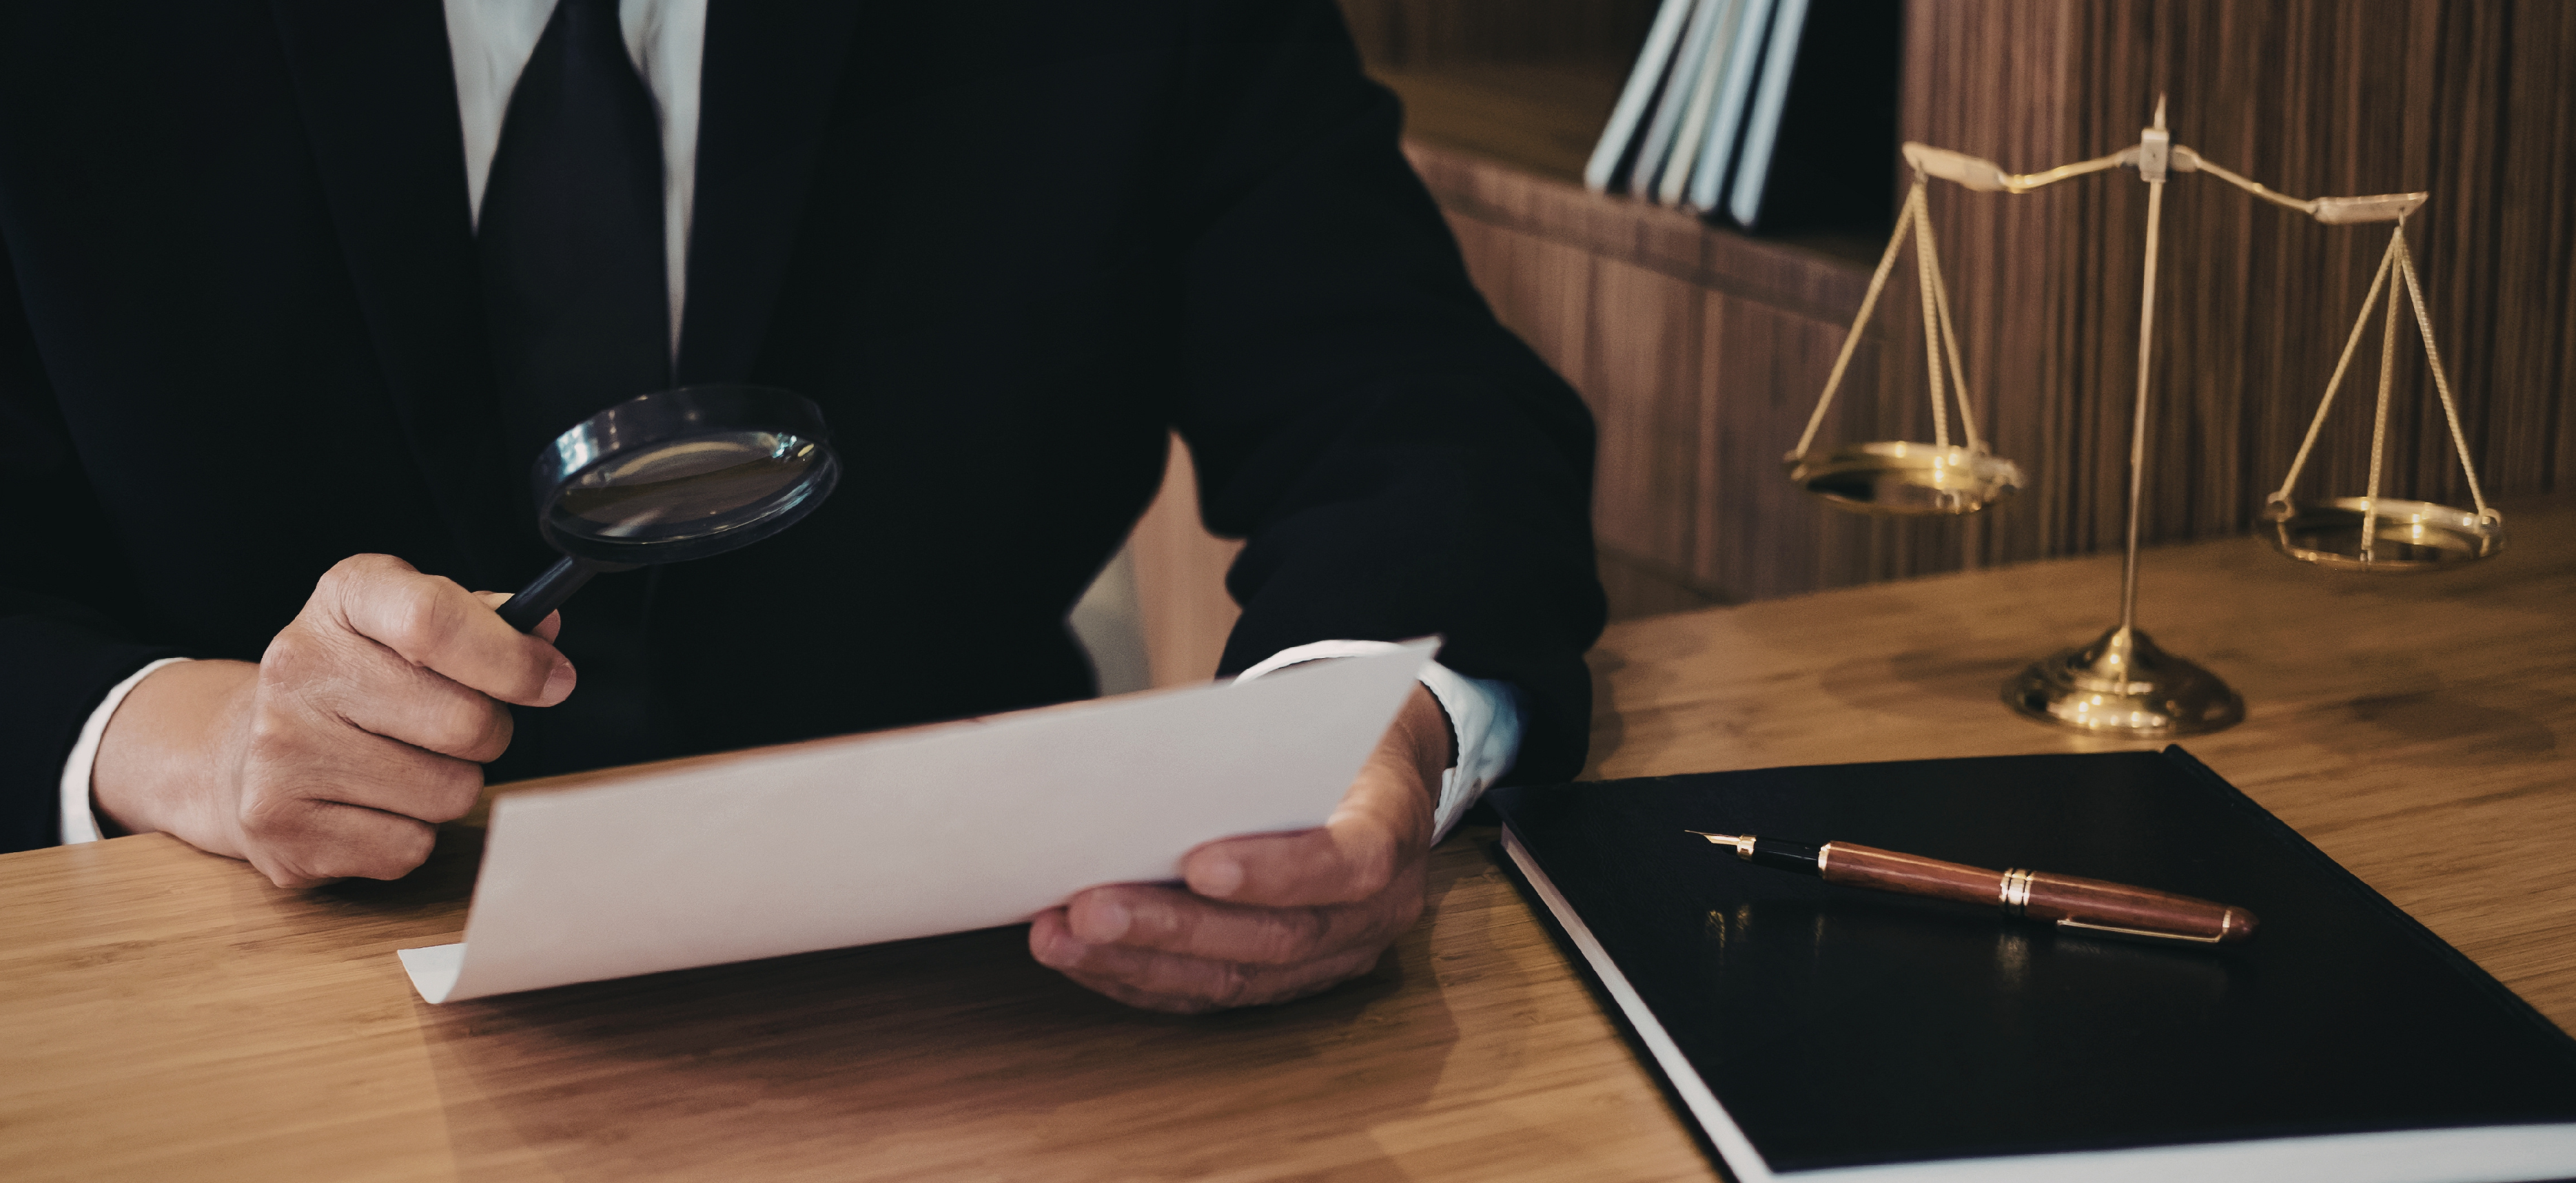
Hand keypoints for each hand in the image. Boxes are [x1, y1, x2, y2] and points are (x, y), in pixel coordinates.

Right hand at [92, 554, 574, 886]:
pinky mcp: (280, 827)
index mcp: (342, 599)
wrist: (239, 753)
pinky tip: (369, 806)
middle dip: (487, 733)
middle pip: (464, 721)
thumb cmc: (354, 683)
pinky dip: (409, 835)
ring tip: (402, 765)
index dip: (513, 659)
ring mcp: (280, 752)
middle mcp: (297, 667)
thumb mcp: (408, 626)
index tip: (552, 680)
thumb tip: (545, 633)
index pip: (435, 620)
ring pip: (448, 793)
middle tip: (455, 728)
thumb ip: (484, 622)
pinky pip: (409, 847)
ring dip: (450, 787)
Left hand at [1028, 683, 1450, 1012]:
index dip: (1274, 872)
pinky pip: (1212, 993)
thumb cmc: (1323, 738)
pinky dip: (1140, 978)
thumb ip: (1238, 741)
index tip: (1198, 864)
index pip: (1347, 865)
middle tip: (1088, 908)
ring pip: (1235, 979)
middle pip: (1275, 938)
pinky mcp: (1287, 982)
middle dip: (1172, 928)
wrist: (1371, 778)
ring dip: (1138, 962)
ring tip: (1060, 937)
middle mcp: (1373, 913)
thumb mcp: (1307, 717)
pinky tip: (1081, 957)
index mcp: (1392, 831)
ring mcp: (1332, 957)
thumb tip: (1105, 747)